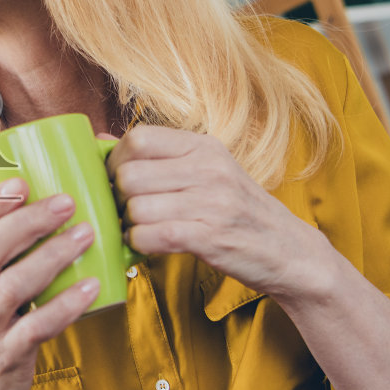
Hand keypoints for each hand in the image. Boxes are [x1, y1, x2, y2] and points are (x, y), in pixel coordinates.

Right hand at [0, 177, 100, 389]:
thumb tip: (42, 209)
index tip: (21, 180)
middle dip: (26, 221)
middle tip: (66, 202)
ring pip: (11, 286)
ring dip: (51, 256)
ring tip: (86, 234)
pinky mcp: (6, 358)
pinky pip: (36, 327)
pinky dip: (66, 305)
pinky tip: (93, 286)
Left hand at [106, 125, 331, 299]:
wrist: (289, 251)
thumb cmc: (238, 211)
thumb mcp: (205, 172)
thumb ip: (157, 157)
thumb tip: (100, 141)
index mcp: (204, 147)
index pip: (139, 138)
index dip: (116, 161)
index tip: (118, 181)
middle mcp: (209, 168)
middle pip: (130, 174)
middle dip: (117, 198)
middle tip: (126, 211)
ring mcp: (212, 201)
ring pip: (137, 207)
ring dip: (129, 224)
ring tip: (141, 229)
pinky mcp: (212, 236)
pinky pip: (152, 235)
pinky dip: (140, 243)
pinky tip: (149, 244)